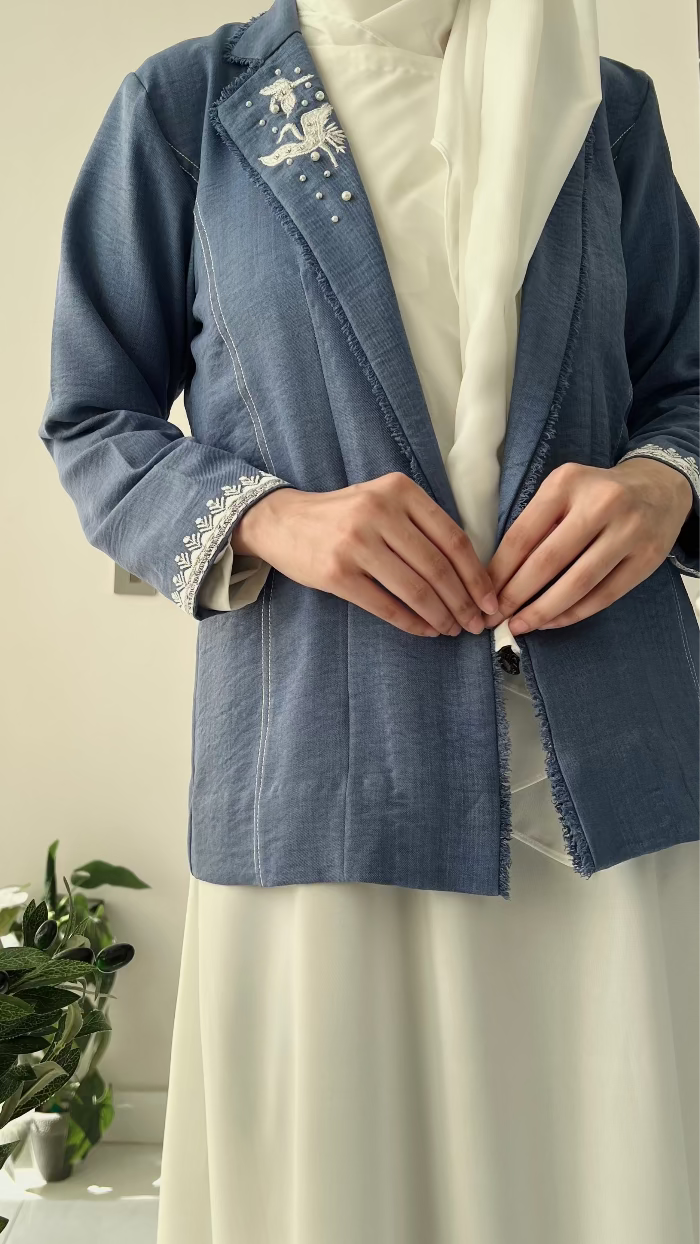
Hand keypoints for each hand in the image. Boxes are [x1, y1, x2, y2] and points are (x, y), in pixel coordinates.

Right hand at [231, 473, 498, 637]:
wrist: (281, 521)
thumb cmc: (342, 515)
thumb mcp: (383, 501)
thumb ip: (421, 524)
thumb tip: (468, 573)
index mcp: (400, 490)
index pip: (452, 538)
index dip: (477, 575)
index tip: (491, 600)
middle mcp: (379, 512)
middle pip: (437, 567)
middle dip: (464, 602)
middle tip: (476, 624)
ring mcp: (357, 543)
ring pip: (415, 589)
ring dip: (441, 616)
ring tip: (453, 629)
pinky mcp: (337, 573)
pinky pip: (386, 605)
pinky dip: (411, 622)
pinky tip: (425, 630)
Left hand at [481, 457, 693, 634]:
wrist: (659, 488)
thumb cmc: (596, 494)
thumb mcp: (563, 492)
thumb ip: (536, 524)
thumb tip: (499, 577)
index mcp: (567, 483)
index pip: (523, 535)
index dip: (500, 571)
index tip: (483, 595)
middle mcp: (601, 503)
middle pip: (548, 561)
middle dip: (516, 595)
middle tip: (495, 618)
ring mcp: (629, 531)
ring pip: (578, 583)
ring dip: (544, 611)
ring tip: (520, 626)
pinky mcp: (647, 558)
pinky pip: (604, 595)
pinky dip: (574, 613)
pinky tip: (553, 621)